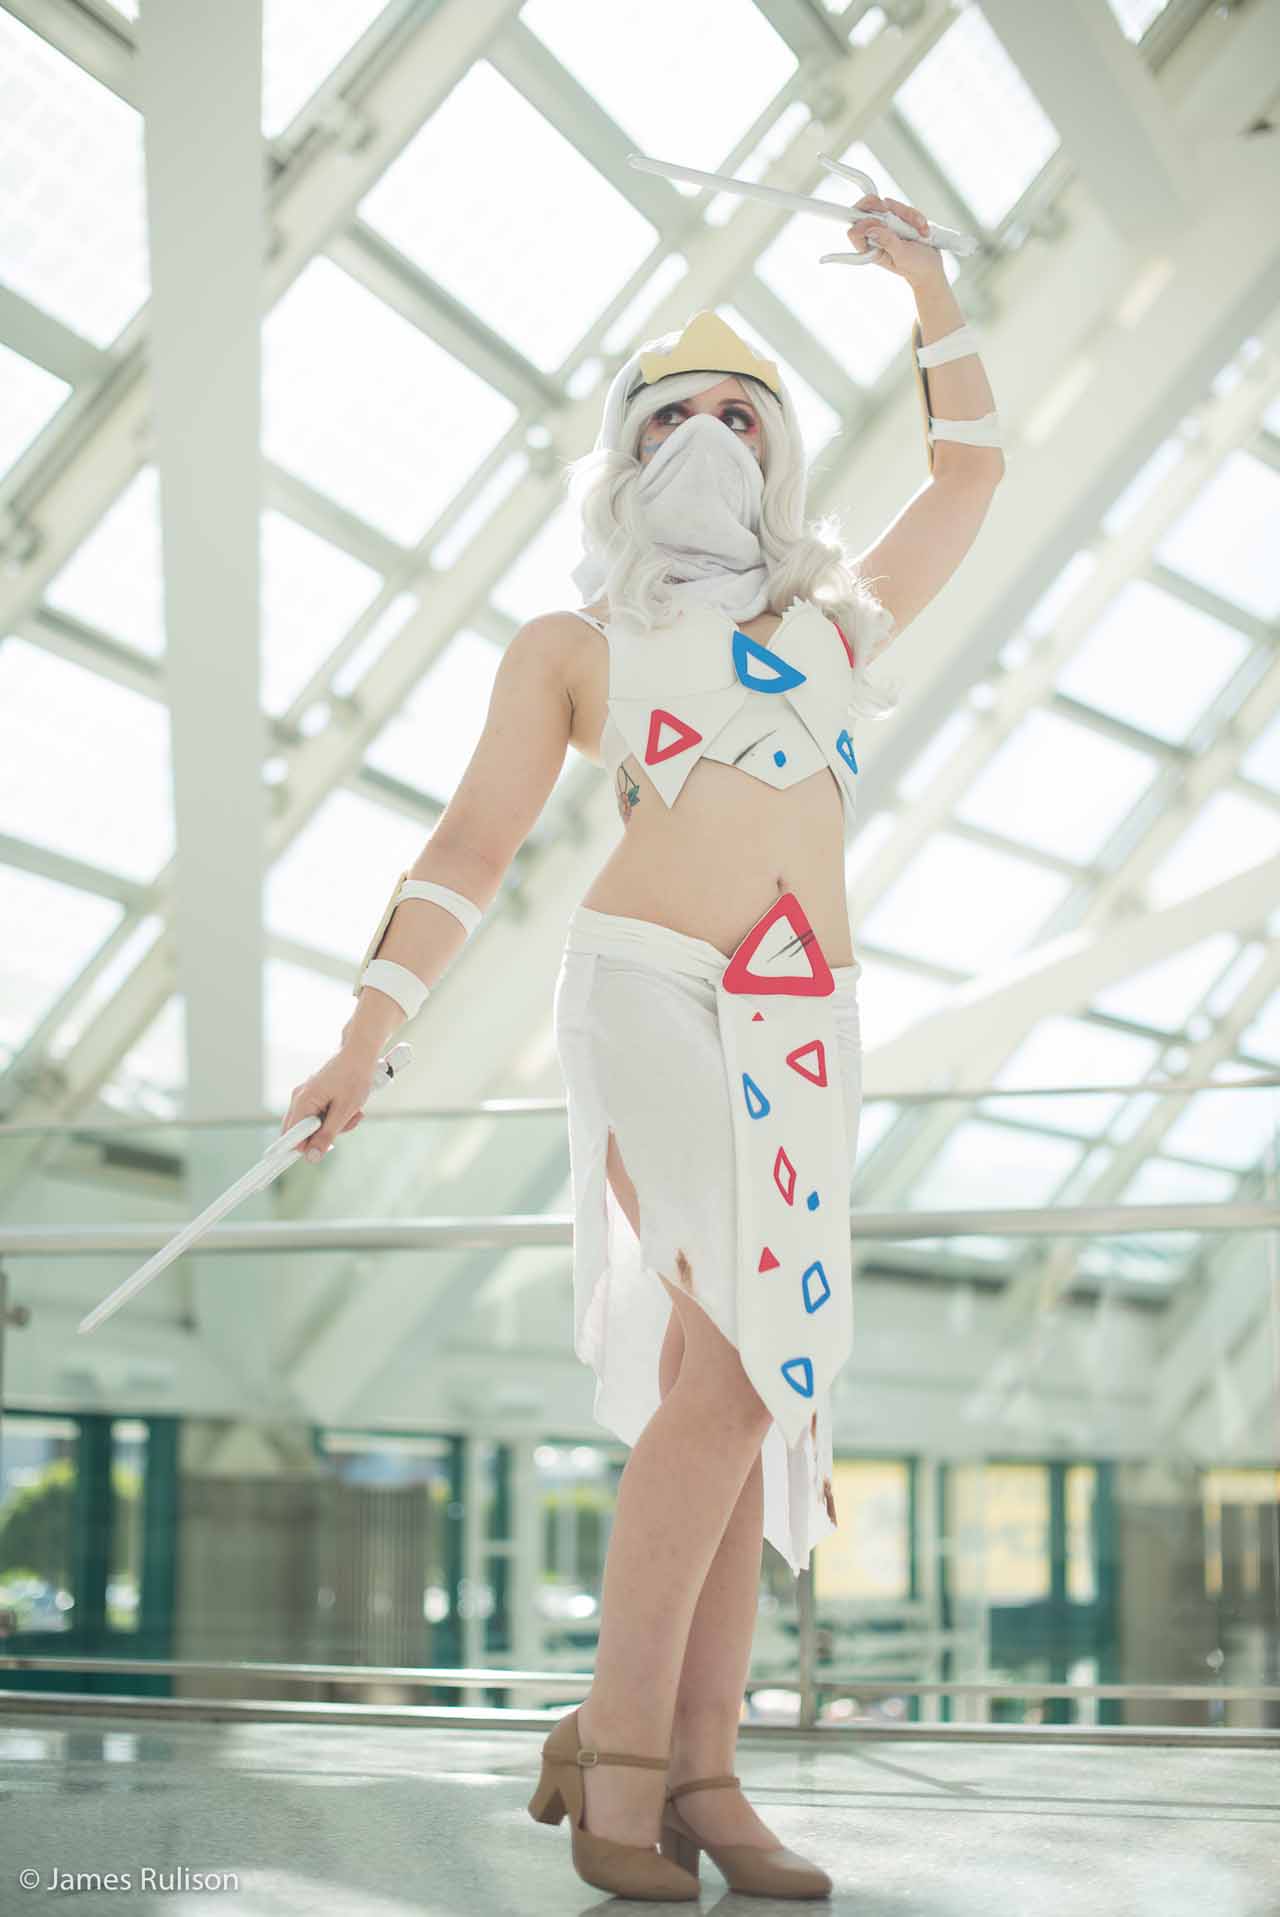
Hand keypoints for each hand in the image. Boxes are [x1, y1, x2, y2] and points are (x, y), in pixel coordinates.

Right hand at [280, 1049, 374, 1163]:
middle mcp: (299, 1099)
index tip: (288, 1165)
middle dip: (325, 1135)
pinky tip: (351, 1108)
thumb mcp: (344, 1111)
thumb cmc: (354, 1078)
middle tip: (346, 1125)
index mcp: (303, 1101)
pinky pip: (321, 1116)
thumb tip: (311, 1157)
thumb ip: (327, 1135)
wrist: (360, 1053)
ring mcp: (306, 1097)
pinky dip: (336, 1117)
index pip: (288, 1135)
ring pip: (315, 1125)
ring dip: (335, 1125)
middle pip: (303, 1132)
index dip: (293, 1151)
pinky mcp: (315, 1096)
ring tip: (354, 1113)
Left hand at [845, 194, 945, 288]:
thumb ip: (887, 242)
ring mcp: (886, 226)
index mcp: (870, 248)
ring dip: (906, 214)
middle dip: (877, 206)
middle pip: (864, 210)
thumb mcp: (901, 256)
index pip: (855, 231)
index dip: (864, 221)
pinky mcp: (897, 219)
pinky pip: (901, 208)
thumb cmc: (914, 267)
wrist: (931, 265)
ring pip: (886, 206)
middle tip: (888, 210)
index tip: (880, 222)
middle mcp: (875, 235)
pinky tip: (921, 229)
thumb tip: (871, 230)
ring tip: (917, 231)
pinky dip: (914, 216)